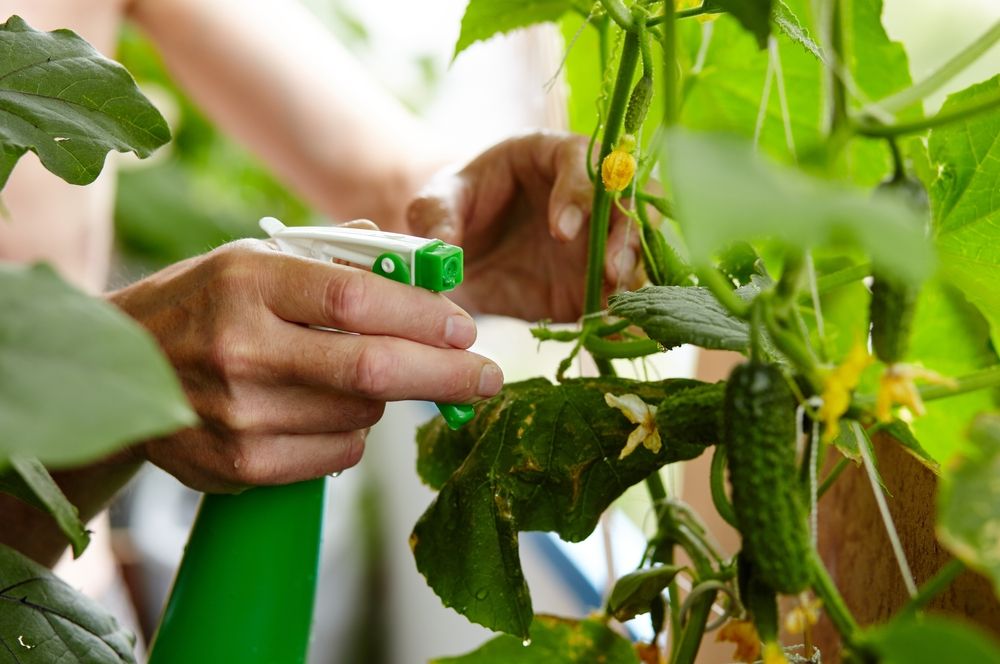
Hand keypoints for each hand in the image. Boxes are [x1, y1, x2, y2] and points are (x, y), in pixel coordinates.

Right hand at [109, 240, 501, 492]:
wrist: (122, 368)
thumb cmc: (210, 302)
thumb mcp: (259, 260)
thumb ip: (342, 258)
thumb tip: (430, 268)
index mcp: (248, 282)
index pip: (356, 298)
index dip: (423, 315)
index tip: (467, 327)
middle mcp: (239, 348)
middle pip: (372, 369)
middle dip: (447, 375)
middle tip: (489, 377)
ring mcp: (237, 415)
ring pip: (361, 415)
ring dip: (386, 399)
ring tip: (363, 378)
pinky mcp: (238, 466)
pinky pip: (336, 454)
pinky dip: (353, 433)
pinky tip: (326, 410)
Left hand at [407, 131, 641, 322]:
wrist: (463, 248)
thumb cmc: (456, 207)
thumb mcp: (436, 203)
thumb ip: (437, 218)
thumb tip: (443, 248)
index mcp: (552, 156)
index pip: (581, 162)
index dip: (579, 193)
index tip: (561, 231)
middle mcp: (588, 195)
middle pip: (627, 202)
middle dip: (624, 236)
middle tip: (611, 270)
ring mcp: (596, 240)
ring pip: (633, 250)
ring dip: (631, 275)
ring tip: (615, 301)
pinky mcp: (594, 281)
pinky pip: (617, 295)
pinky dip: (620, 313)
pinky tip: (619, 333)